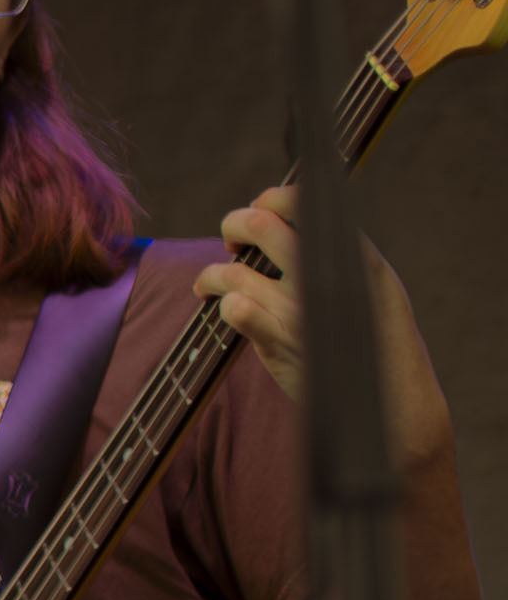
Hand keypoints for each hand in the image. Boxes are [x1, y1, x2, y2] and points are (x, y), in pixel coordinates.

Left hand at [195, 187, 452, 467]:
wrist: (388, 400)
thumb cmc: (374, 340)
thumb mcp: (371, 285)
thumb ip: (334, 257)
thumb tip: (283, 225)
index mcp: (354, 254)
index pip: (301, 203)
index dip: (268, 199)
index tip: (258, 210)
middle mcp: (326, 275)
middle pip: (260, 225)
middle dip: (234, 225)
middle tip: (230, 240)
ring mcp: (300, 309)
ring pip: (233, 271)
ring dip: (212, 275)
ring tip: (211, 285)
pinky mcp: (279, 343)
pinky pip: (234, 309)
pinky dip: (223, 307)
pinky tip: (226, 310)